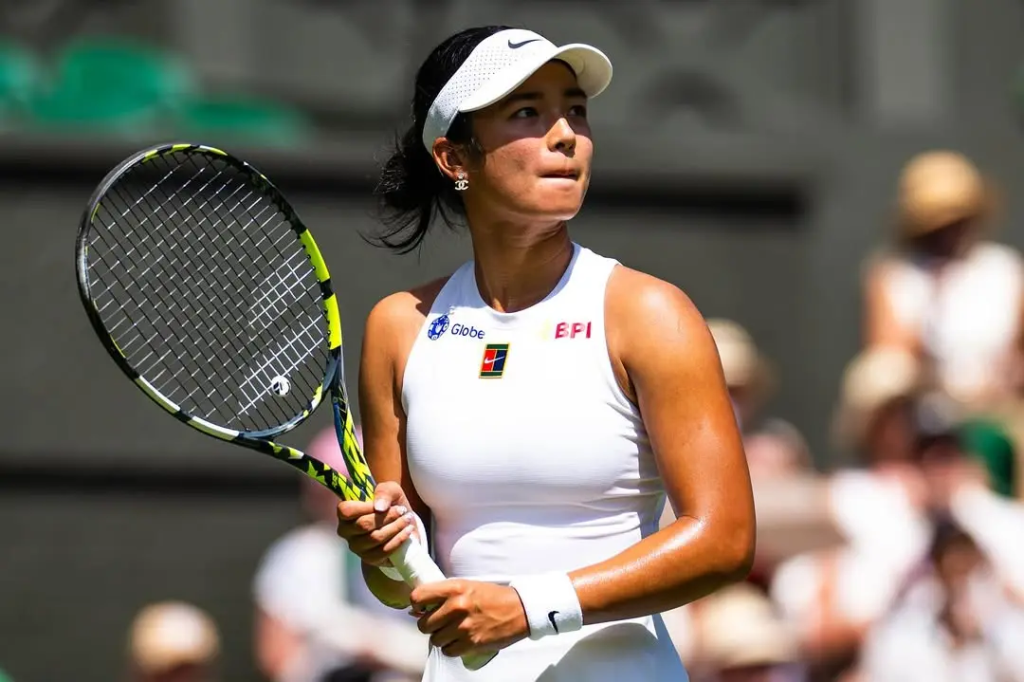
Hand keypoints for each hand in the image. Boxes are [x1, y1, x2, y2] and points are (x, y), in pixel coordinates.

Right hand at [336, 481, 418, 566]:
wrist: (401, 523)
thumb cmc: (390, 504)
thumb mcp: (390, 490)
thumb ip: (384, 492)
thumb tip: (379, 507)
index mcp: (345, 513)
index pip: (346, 511)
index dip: (364, 507)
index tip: (383, 505)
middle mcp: (346, 531)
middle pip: (364, 525)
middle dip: (387, 517)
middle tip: (402, 511)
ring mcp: (357, 547)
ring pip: (375, 538)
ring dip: (395, 527)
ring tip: (407, 519)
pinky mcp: (369, 559)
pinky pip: (384, 551)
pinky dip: (399, 540)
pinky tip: (407, 531)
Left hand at [409, 580, 528, 656]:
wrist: (520, 609)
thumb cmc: (493, 596)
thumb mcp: (467, 586)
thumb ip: (443, 595)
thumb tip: (416, 610)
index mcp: (455, 588)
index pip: (418, 597)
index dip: (417, 605)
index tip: (421, 608)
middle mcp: (457, 606)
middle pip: (424, 624)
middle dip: (430, 625)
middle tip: (441, 623)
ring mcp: (464, 626)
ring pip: (435, 640)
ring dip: (442, 638)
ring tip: (454, 631)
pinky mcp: (472, 643)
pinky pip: (448, 651)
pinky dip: (453, 648)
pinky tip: (461, 640)